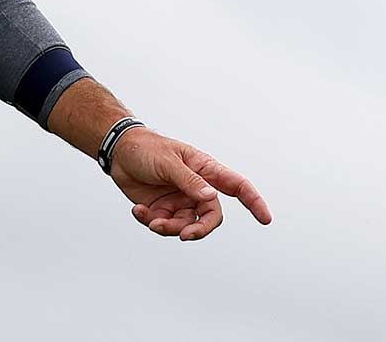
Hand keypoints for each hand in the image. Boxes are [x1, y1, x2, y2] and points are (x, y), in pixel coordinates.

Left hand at [108, 128, 271, 241]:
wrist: (119, 152)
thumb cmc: (147, 149)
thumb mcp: (168, 163)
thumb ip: (189, 181)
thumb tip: (209, 199)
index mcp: (205, 170)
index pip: (236, 186)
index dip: (254, 202)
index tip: (266, 219)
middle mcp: (196, 188)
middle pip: (210, 217)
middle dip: (199, 230)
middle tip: (184, 236)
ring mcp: (180, 200)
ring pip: (185, 226)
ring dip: (169, 228)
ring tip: (151, 221)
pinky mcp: (162, 210)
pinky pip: (164, 225)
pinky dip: (151, 222)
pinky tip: (137, 211)